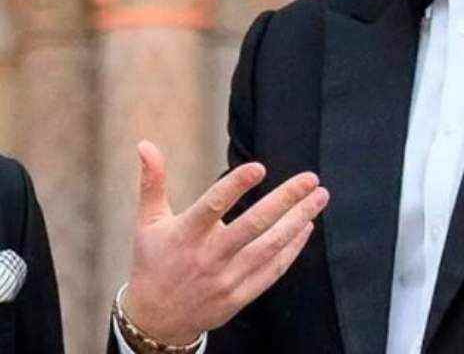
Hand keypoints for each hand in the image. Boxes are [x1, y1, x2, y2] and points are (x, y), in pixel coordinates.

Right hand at [123, 140, 328, 344]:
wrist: (157, 319)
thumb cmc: (153, 261)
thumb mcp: (147, 221)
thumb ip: (152, 181)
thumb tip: (145, 144)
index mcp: (185, 234)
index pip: (213, 205)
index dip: (236, 186)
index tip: (260, 167)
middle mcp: (209, 256)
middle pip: (253, 225)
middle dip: (286, 200)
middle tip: (311, 178)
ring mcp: (227, 278)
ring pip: (270, 247)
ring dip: (298, 221)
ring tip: (319, 197)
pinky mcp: (241, 295)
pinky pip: (273, 270)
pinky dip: (292, 249)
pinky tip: (306, 227)